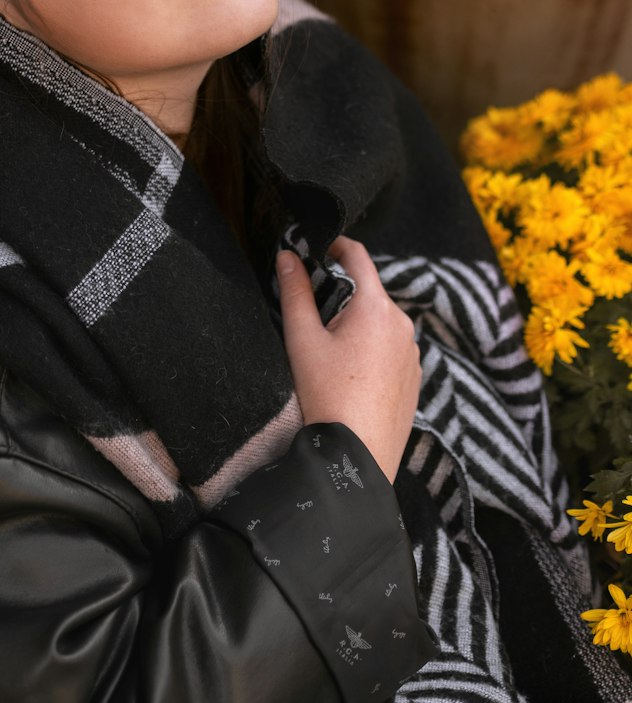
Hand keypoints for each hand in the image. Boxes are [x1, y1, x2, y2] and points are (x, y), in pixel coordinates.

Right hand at [275, 236, 420, 482]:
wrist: (359, 457)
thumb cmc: (326, 395)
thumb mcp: (302, 340)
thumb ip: (294, 292)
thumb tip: (287, 256)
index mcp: (376, 307)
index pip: (359, 256)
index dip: (337, 245)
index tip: (319, 246)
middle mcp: (402, 324)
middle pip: (369, 292)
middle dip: (343, 294)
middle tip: (313, 315)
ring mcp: (413, 352)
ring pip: (381, 322)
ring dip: (358, 324)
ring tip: (331, 353)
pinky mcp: (415, 378)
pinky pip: (392, 349)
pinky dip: (372, 350)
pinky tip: (351, 375)